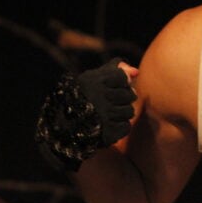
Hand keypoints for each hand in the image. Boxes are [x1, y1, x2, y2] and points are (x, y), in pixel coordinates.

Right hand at [35, 57, 137, 171]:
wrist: (64, 126)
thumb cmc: (83, 96)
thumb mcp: (95, 77)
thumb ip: (117, 70)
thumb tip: (137, 72)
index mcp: (95, 81)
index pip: (123, 78)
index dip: (121, 82)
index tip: (113, 85)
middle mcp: (100, 98)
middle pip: (130, 95)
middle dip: (124, 98)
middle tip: (111, 101)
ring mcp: (104, 116)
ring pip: (129, 111)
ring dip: (122, 113)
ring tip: (109, 113)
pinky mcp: (108, 132)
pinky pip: (126, 127)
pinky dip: (119, 127)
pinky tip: (109, 124)